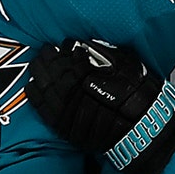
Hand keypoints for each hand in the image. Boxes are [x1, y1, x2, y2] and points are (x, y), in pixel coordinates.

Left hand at [26, 40, 174, 173]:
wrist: (144, 129)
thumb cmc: (138, 94)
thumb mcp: (126, 66)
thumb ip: (103, 54)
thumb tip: (81, 46)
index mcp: (91, 76)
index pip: (69, 61)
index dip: (62, 51)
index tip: (60, 44)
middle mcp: (77, 93)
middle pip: (56, 73)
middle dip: (49, 60)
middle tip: (44, 49)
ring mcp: (69, 113)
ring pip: (47, 89)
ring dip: (39, 74)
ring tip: (36, 63)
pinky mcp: (65, 128)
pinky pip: (44, 111)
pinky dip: (35, 98)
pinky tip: (30, 86)